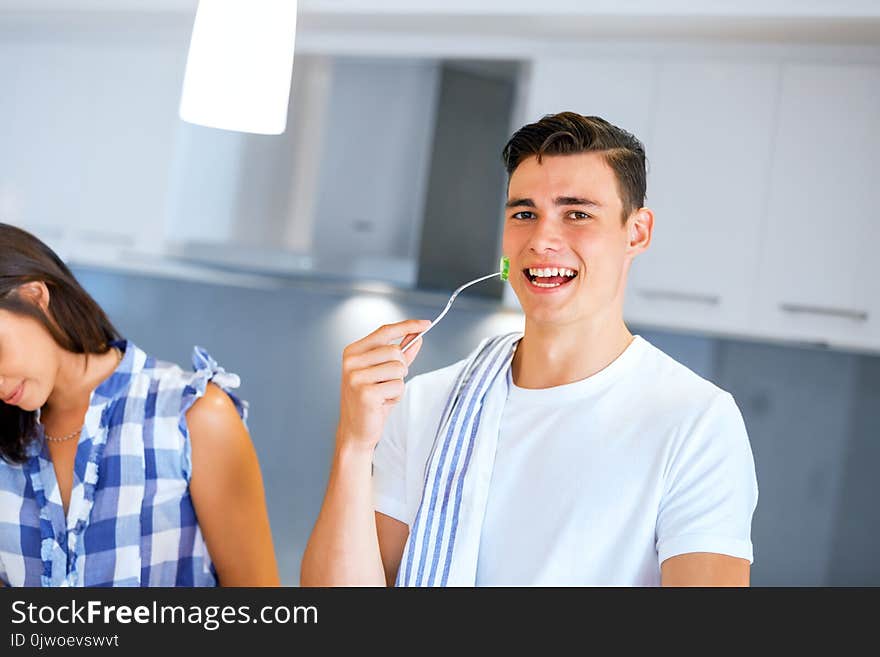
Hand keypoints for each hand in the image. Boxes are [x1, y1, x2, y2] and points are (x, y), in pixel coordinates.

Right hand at [337, 319, 431, 450]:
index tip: (426, 324)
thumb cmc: (370, 401)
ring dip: (398, 384)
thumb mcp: (385, 373)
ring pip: (399, 369)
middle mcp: (352, 362)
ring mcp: (356, 377)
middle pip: (396, 351)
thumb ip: (401, 354)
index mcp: (353, 352)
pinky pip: (397, 386)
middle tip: (387, 383)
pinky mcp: (365, 393)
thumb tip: (417, 337)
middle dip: (401, 368)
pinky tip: (382, 403)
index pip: (384, 331)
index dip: (408, 326)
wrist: (356, 430)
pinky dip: (396, 396)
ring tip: (383, 394)